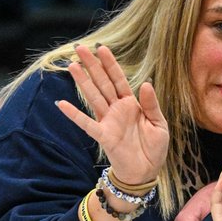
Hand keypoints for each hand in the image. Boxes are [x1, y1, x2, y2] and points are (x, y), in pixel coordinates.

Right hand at [56, 44, 168, 185]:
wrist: (146, 172)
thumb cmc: (154, 148)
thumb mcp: (159, 124)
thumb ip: (152, 104)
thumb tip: (146, 83)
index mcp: (131, 104)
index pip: (119, 79)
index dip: (110, 64)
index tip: (101, 48)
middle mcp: (117, 109)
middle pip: (102, 83)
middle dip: (92, 65)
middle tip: (79, 48)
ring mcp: (108, 121)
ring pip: (93, 97)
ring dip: (82, 82)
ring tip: (72, 65)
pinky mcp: (103, 135)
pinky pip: (86, 123)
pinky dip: (74, 114)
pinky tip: (62, 103)